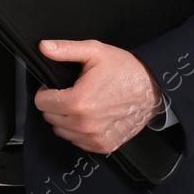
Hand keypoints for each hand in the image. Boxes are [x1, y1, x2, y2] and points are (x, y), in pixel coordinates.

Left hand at [33, 38, 163, 153]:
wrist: (152, 89)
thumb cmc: (126, 70)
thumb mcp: (95, 51)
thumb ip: (66, 49)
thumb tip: (44, 47)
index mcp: (79, 102)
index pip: (41, 103)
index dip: (46, 90)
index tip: (57, 85)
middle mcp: (85, 124)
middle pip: (50, 117)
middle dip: (55, 104)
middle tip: (71, 91)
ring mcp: (95, 138)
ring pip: (61, 131)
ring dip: (65, 118)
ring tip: (81, 103)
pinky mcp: (104, 146)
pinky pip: (77, 142)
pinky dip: (78, 131)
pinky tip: (89, 116)